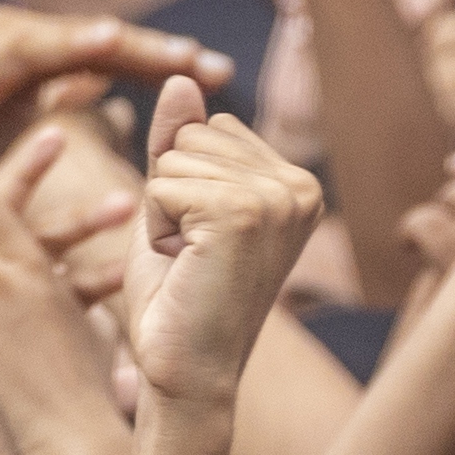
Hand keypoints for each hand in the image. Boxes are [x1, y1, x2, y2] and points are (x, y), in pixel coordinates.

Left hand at [124, 92, 321, 410]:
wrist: (186, 375)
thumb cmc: (179, 299)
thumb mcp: (173, 206)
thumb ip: (177, 143)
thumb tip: (182, 78)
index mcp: (296, 183)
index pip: (208, 128)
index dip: (180, 184)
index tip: (201, 242)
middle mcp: (299, 187)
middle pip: (190, 134)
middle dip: (168, 193)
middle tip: (191, 257)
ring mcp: (276, 199)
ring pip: (173, 157)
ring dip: (160, 213)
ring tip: (188, 263)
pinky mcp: (242, 213)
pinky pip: (162, 184)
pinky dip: (155, 228)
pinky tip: (183, 267)